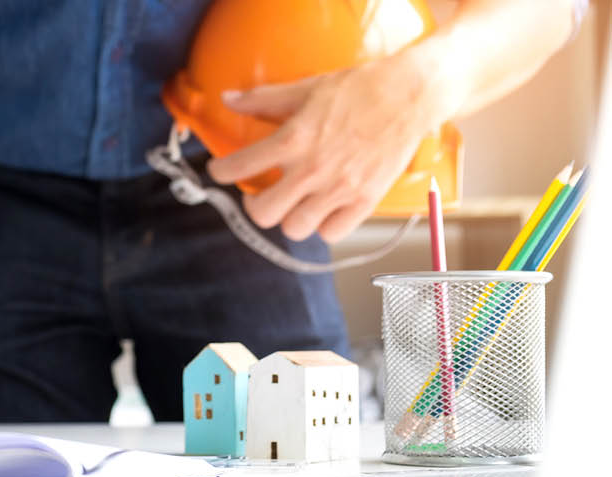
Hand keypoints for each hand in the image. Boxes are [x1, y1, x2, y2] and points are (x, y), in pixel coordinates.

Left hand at [208, 55, 450, 242]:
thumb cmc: (359, 90)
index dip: (221, 172)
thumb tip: (228, 99)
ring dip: (290, 217)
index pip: (240, 167)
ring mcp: (340, 189)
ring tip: (294, 202)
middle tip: (260, 195)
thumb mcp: (304, 89)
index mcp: (293, 139)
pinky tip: (323, 209)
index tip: (220, 171)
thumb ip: (263, 100)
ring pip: (295, 228)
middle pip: (263, 214)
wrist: (409, 95)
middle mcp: (313, 169)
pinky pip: (331, 233)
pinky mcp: (365, 200)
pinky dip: (324, 225)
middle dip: (255, 206)